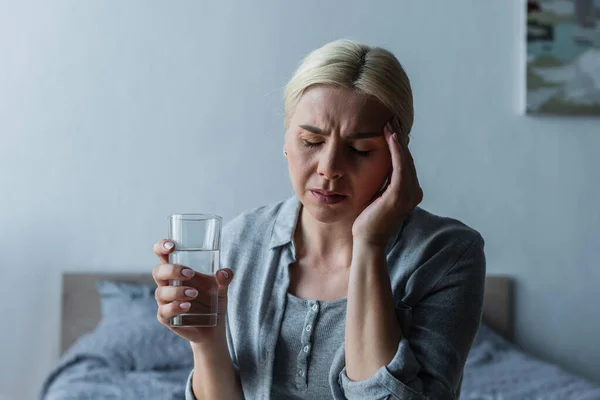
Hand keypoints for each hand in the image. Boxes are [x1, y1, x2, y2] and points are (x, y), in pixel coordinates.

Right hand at [152, 239, 233, 345]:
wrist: (214, 327)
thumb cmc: (213, 300)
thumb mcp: (222, 287)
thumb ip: (225, 278)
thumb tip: (223, 272)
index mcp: (177, 272)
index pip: (162, 255)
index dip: (162, 247)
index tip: (172, 246)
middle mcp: (168, 284)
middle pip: (158, 271)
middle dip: (172, 270)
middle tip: (190, 274)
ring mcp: (165, 301)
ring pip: (161, 292)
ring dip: (177, 291)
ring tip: (194, 294)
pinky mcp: (167, 318)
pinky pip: (164, 312)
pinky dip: (174, 307)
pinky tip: (187, 306)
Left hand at [351, 117, 422, 247]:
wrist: (367, 241)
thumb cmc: (367, 220)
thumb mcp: (377, 195)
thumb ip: (382, 181)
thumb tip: (379, 165)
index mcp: (410, 191)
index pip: (405, 162)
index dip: (399, 144)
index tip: (391, 127)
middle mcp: (414, 191)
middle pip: (407, 158)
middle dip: (399, 137)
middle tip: (392, 117)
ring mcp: (409, 193)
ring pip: (405, 159)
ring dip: (397, 139)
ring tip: (390, 122)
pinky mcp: (400, 195)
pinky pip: (399, 167)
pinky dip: (396, 150)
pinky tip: (390, 136)